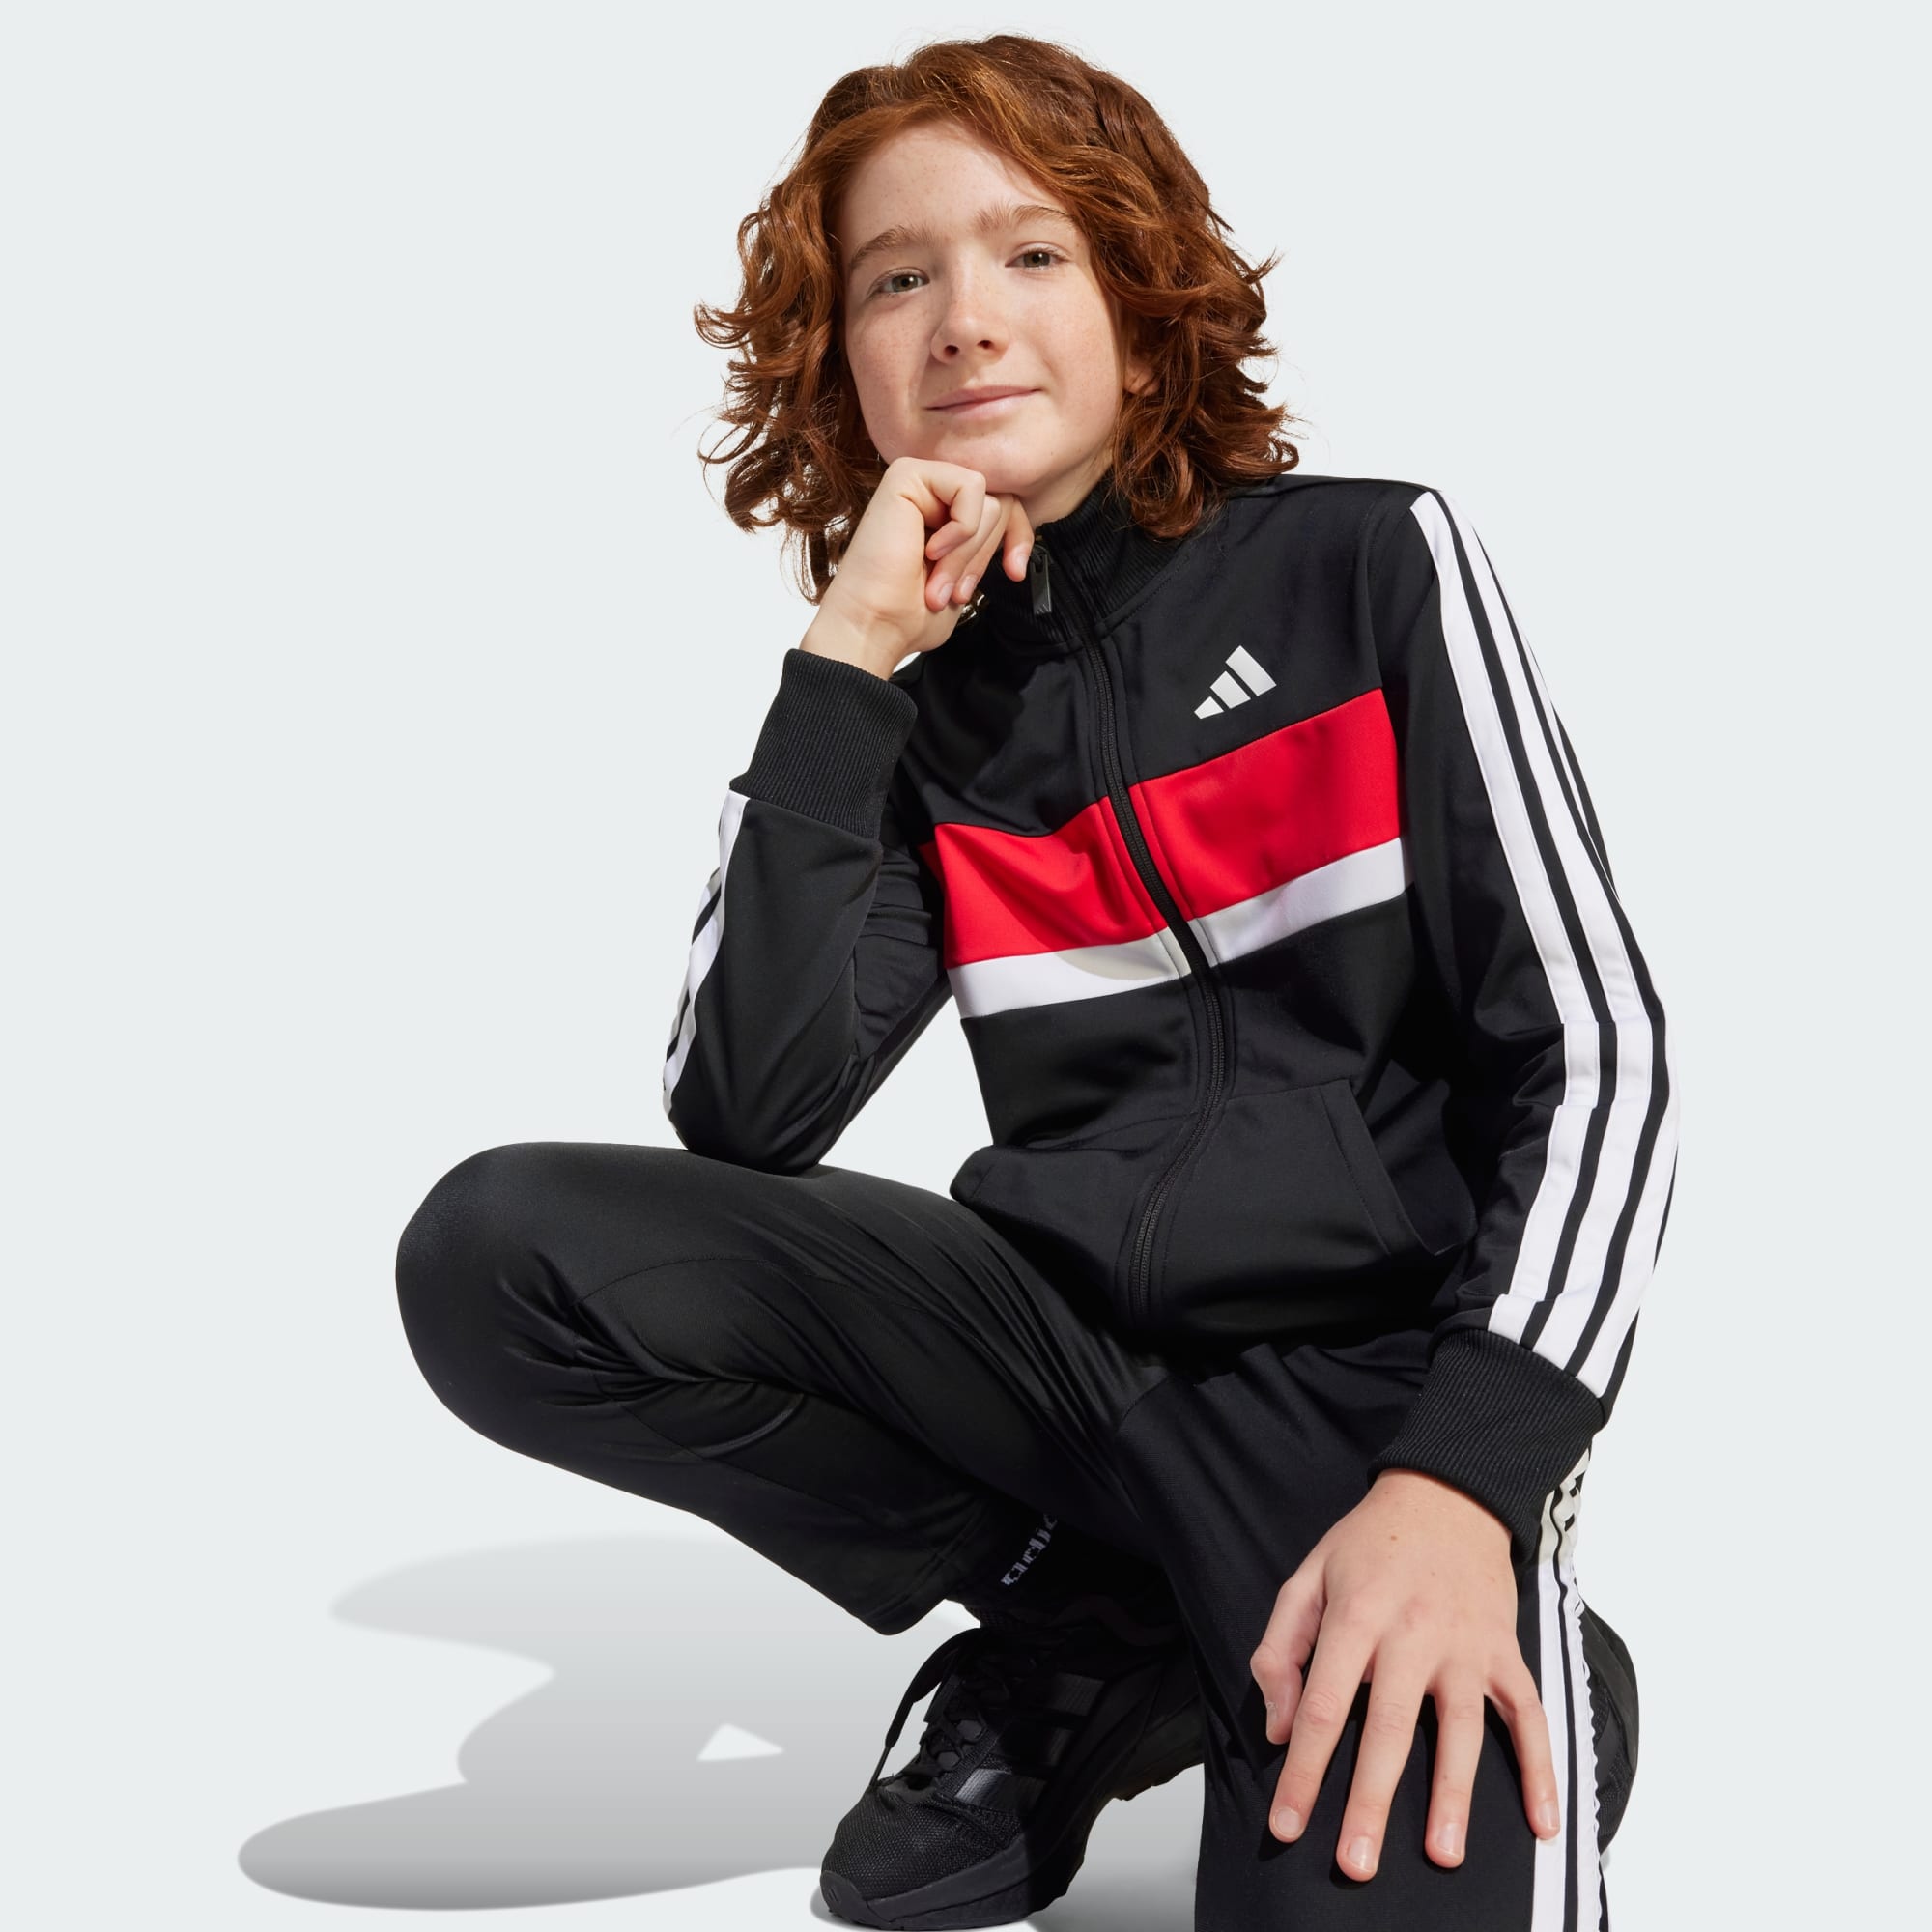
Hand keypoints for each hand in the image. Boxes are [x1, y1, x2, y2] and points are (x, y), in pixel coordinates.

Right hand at [806, 457, 1035, 672]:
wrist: (874, 626)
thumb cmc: (910, 613)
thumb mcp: (965, 576)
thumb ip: (986, 544)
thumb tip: (1017, 528)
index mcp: (941, 512)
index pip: (1003, 505)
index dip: (1019, 537)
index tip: (1014, 573)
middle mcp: (930, 491)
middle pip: (1000, 501)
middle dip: (985, 555)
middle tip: (955, 592)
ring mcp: (919, 479)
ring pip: (988, 500)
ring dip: (968, 554)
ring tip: (937, 583)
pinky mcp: (907, 474)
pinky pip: (970, 487)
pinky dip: (962, 529)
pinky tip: (930, 550)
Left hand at [1248, 1468, 1560, 1879]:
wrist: (1446, 1495)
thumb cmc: (1368, 1542)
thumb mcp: (1307, 1576)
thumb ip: (1281, 1648)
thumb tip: (1280, 1727)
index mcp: (1356, 1616)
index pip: (1324, 1705)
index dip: (1304, 1770)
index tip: (1287, 1824)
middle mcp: (1413, 1634)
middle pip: (1389, 1729)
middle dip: (1371, 1802)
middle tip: (1356, 1864)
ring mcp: (1466, 1646)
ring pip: (1461, 1731)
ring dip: (1453, 1797)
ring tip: (1442, 1855)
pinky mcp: (1505, 1653)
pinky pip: (1528, 1716)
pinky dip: (1540, 1769)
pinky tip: (1542, 1823)